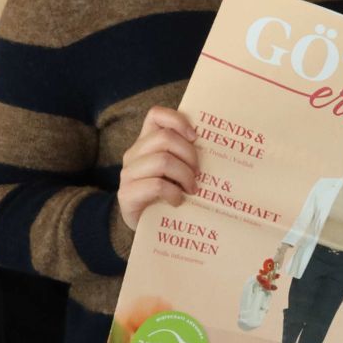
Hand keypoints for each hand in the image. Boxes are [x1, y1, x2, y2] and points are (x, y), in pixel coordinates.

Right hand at [116, 106, 198, 232]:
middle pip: (165, 138)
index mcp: (146, 142)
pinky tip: (178, 201)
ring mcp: (128, 174)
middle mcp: (133, 154)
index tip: (196, 137)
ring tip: (192, 189)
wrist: (147, 228)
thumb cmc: (168, 196)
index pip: (156, 115)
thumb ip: (185, 155)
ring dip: (184, 175)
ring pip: (162, 161)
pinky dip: (174, 193)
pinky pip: (157, 185)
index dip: (178, 120)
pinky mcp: (126, 194)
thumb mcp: (177, 171)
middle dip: (189, 154)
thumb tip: (217, 144)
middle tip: (198, 173)